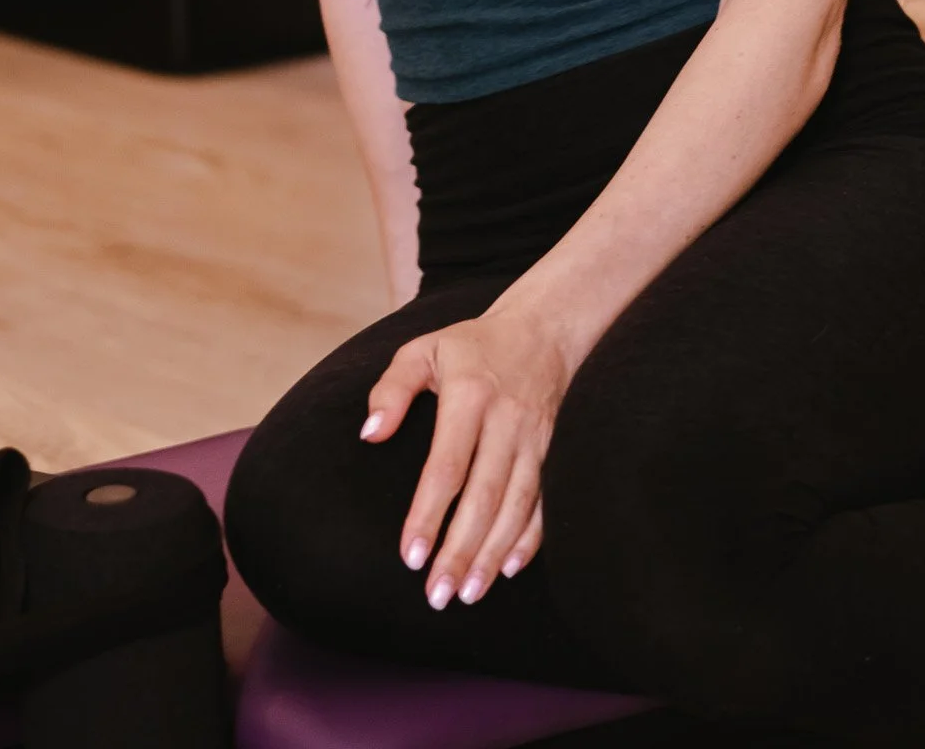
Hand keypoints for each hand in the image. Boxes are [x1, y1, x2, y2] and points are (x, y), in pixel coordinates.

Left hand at [360, 303, 575, 608]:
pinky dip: (530, 538)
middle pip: (484, 496)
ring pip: (516, 506)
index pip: (448, 465)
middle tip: (437, 596)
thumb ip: (392, 389)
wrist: (543, 330)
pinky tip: (509, 568)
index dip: (429, 514)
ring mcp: (535, 438)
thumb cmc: (471, 346)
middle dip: (461, 550)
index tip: (411, 557)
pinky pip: (545, 502)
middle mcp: (506, 420)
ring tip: (467, 594)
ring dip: (493, 554)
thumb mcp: (423, 349)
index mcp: (469, 395)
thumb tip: (369, 434)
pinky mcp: (554, 450)